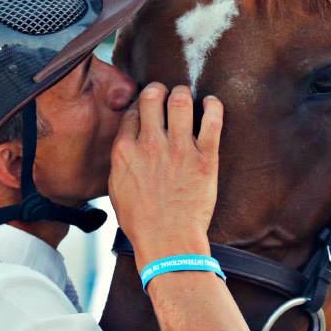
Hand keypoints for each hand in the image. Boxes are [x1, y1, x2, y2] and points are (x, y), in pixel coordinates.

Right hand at [108, 83, 223, 269]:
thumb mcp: (116, 189)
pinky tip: (212, 104)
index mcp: (125, 150)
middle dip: (159, 89)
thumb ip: (120, 162)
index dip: (141, 104)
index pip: (133, 111)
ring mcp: (178, 149)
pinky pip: (212, 120)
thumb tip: (126, 145)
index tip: (147, 108)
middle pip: (152, 96)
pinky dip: (214, 106)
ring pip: (181, 100)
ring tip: (187, 96)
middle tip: (166, 93)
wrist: (168, 241)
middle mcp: (150, 144)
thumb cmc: (141, 222)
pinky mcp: (205, 157)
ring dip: (183, 93)